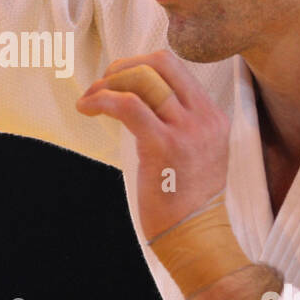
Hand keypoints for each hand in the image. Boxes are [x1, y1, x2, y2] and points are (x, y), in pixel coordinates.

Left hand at [76, 50, 231, 239]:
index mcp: (212, 116)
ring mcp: (186, 130)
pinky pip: (128, 105)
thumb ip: (181, 125)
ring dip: (108, 83)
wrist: (197, 236)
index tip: (118, 80)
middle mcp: (203, 117)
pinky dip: (102, 100)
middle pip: (161, 63)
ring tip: (90, 99)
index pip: (176, 68)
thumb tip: (143, 102)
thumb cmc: (188, 200)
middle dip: (124, 65)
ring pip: (143, 79)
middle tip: (102, 84)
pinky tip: (87, 109)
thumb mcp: (199, 152)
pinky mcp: (164, 145)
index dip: (140, 66)